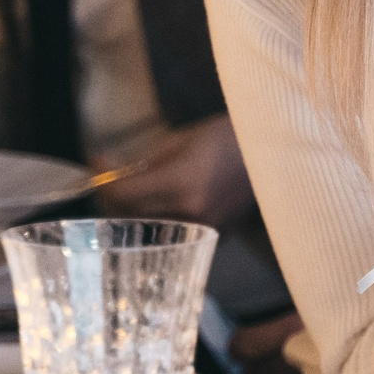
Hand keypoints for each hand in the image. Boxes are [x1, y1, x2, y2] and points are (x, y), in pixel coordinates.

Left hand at [98, 114, 254, 228]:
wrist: (278, 152)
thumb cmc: (229, 135)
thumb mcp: (183, 141)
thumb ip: (147, 162)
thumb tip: (112, 171)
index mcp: (182, 181)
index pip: (122, 194)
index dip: (102, 178)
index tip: (96, 162)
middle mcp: (191, 211)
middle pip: (131, 216)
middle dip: (115, 196)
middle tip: (112, 176)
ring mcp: (205, 229)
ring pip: (149, 229)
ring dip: (135, 211)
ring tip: (135, 189)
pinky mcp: (216, 238)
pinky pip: (174, 234)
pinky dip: (162, 219)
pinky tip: (165, 201)